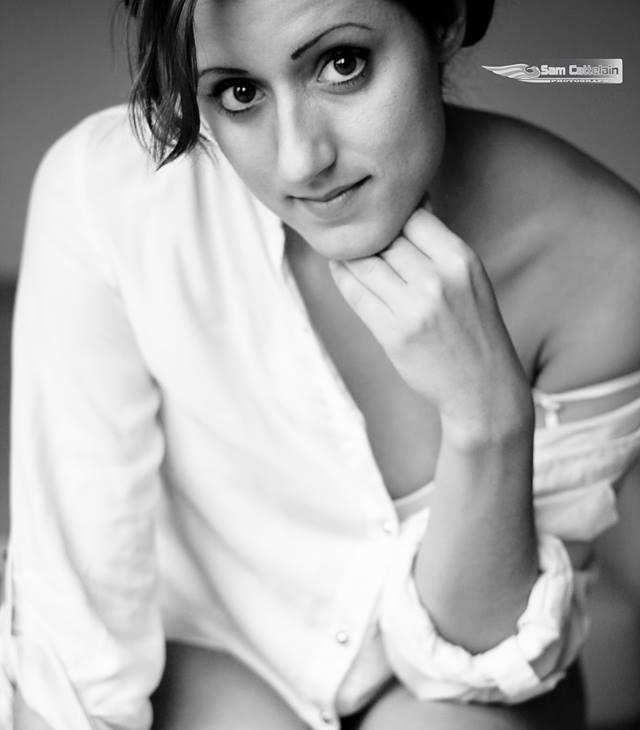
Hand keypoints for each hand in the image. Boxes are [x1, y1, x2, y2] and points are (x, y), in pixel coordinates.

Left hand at [328, 206, 531, 439]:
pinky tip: (339, 268)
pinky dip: (343, 277)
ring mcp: (412, 308)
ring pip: (363, 263)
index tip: (378, 215)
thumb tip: (407, 201)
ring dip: (348, 253)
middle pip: (384, 238)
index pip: (411, 216)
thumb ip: (437, 243)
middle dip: (368, 234)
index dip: (390, 214)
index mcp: (460, 259)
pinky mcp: (392, 333)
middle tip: (355, 230)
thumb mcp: (469, 276)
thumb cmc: (473, 325)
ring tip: (341, 246)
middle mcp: (436, 280)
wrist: (481, 385)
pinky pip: (355, 293)